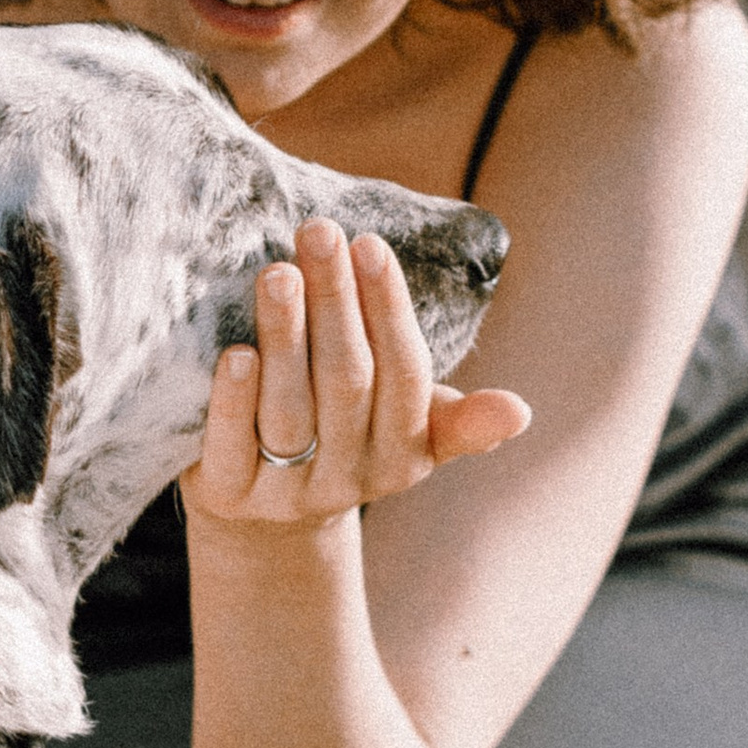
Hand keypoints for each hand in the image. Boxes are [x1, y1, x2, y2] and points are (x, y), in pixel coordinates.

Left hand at [183, 220, 530, 530]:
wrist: (259, 515)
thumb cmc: (342, 437)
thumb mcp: (405, 430)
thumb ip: (457, 417)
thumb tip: (519, 412)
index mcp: (402, 454)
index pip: (404, 374)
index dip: (389, 309)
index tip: (369, 243)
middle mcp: (348, 479)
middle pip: (347, 382)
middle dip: (336, 302)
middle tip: (319, 232)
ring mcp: (285, 493)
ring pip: (290, 411)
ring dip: (286, 338)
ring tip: (278, 273)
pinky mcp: (229, 497)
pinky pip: (232, 450)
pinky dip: (234, 401)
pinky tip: (235, 352)